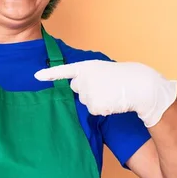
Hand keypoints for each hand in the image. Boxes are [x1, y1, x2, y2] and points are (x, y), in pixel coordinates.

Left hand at [35, 60, 176, 126]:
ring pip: (86, 101)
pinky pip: (94, 111)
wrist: (141, 86)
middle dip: (86, 90)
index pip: (63, 71)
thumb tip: (75, 87)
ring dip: (96, 100)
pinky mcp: (95, 105)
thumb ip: (87, 77)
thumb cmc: (124, 78)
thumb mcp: (103, 71)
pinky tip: (113, 101)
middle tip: (104, 86)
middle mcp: (84, 79)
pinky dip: (103, 109)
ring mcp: (89, 92)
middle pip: (76, 89)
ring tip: (112, 93)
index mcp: (87, 67)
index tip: (35, 76)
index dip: (49, 74)